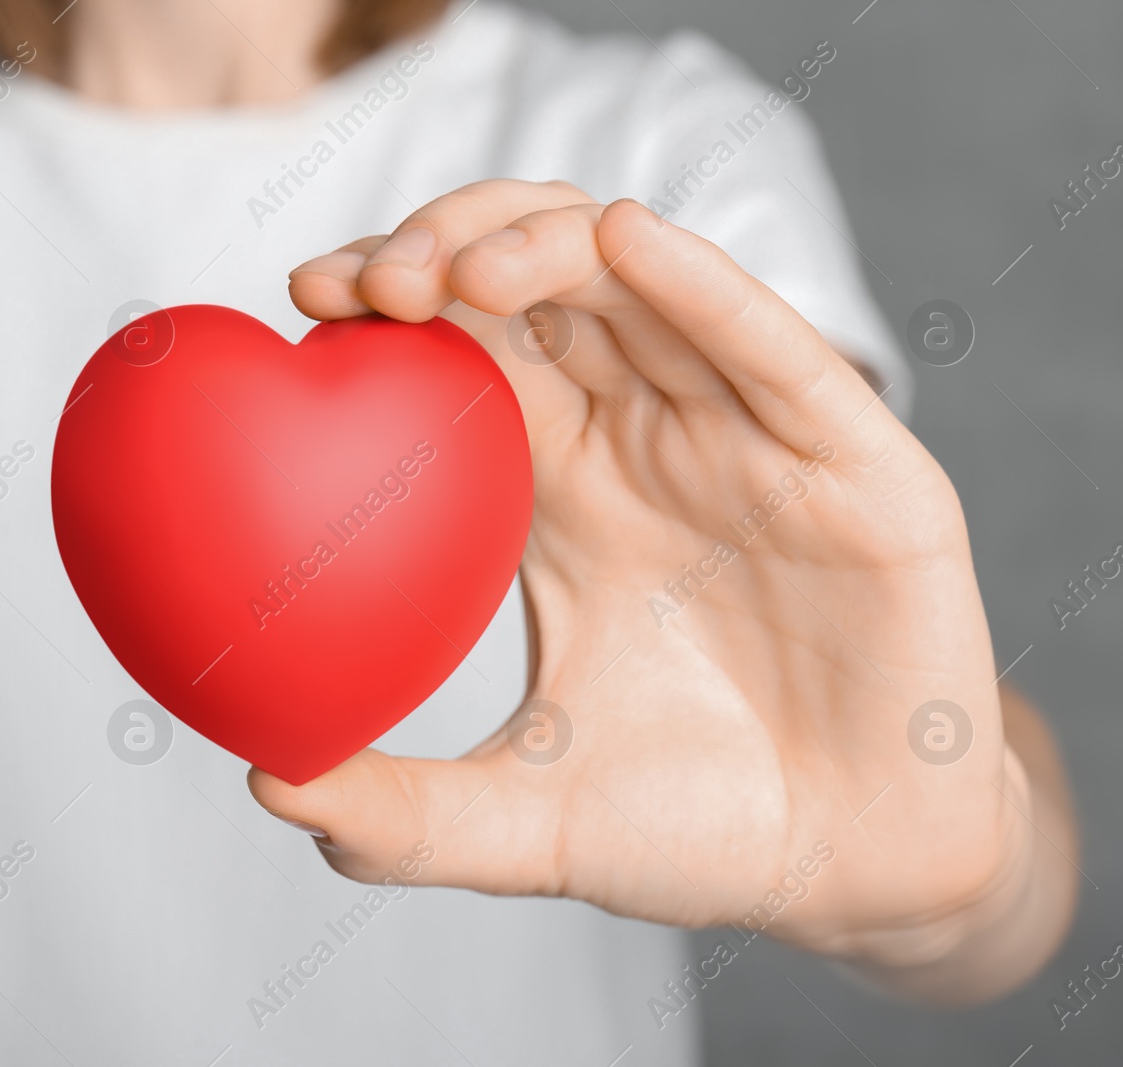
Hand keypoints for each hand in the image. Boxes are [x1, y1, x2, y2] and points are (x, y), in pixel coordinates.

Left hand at [251, 182, 1075, 994]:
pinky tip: (625, 240)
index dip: (390, 302)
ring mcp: (751, 438)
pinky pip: (774, 352)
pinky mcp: (855, 461)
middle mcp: (650, 438)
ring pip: (647, 288)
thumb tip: (267, 788)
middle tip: (367, 281)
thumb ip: (405, 815)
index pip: (468, 351)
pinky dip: (701, 287)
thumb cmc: (691, 834)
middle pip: (542, 288)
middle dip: (450, 249)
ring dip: (549, 248)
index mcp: (563, 488)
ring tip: (465, 274)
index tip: (306, 300)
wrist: (850, 876)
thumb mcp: (526, 823)